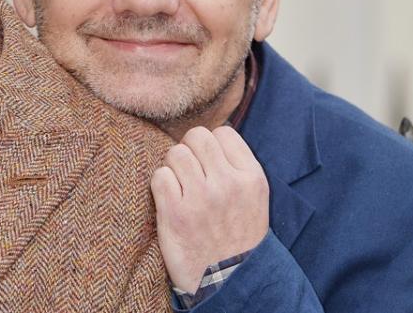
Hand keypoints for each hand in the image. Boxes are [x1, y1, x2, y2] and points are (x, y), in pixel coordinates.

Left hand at [151, 125, 268, 293]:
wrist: (231, 281)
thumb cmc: (237, 234)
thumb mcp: (253, 197)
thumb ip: (235, 164)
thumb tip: (209, 133)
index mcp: (251, 177)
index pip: (222, 132)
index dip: (211, 144)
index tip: (209, 163)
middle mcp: (228, 184)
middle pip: (196, 136)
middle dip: (189, 149)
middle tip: (190, 172)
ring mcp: (201, 198)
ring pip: (175, 153)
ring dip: (173, 167)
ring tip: (181, 187)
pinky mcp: (175, 213)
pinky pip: (159, 176)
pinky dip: (161, 185)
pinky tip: (170, 200)